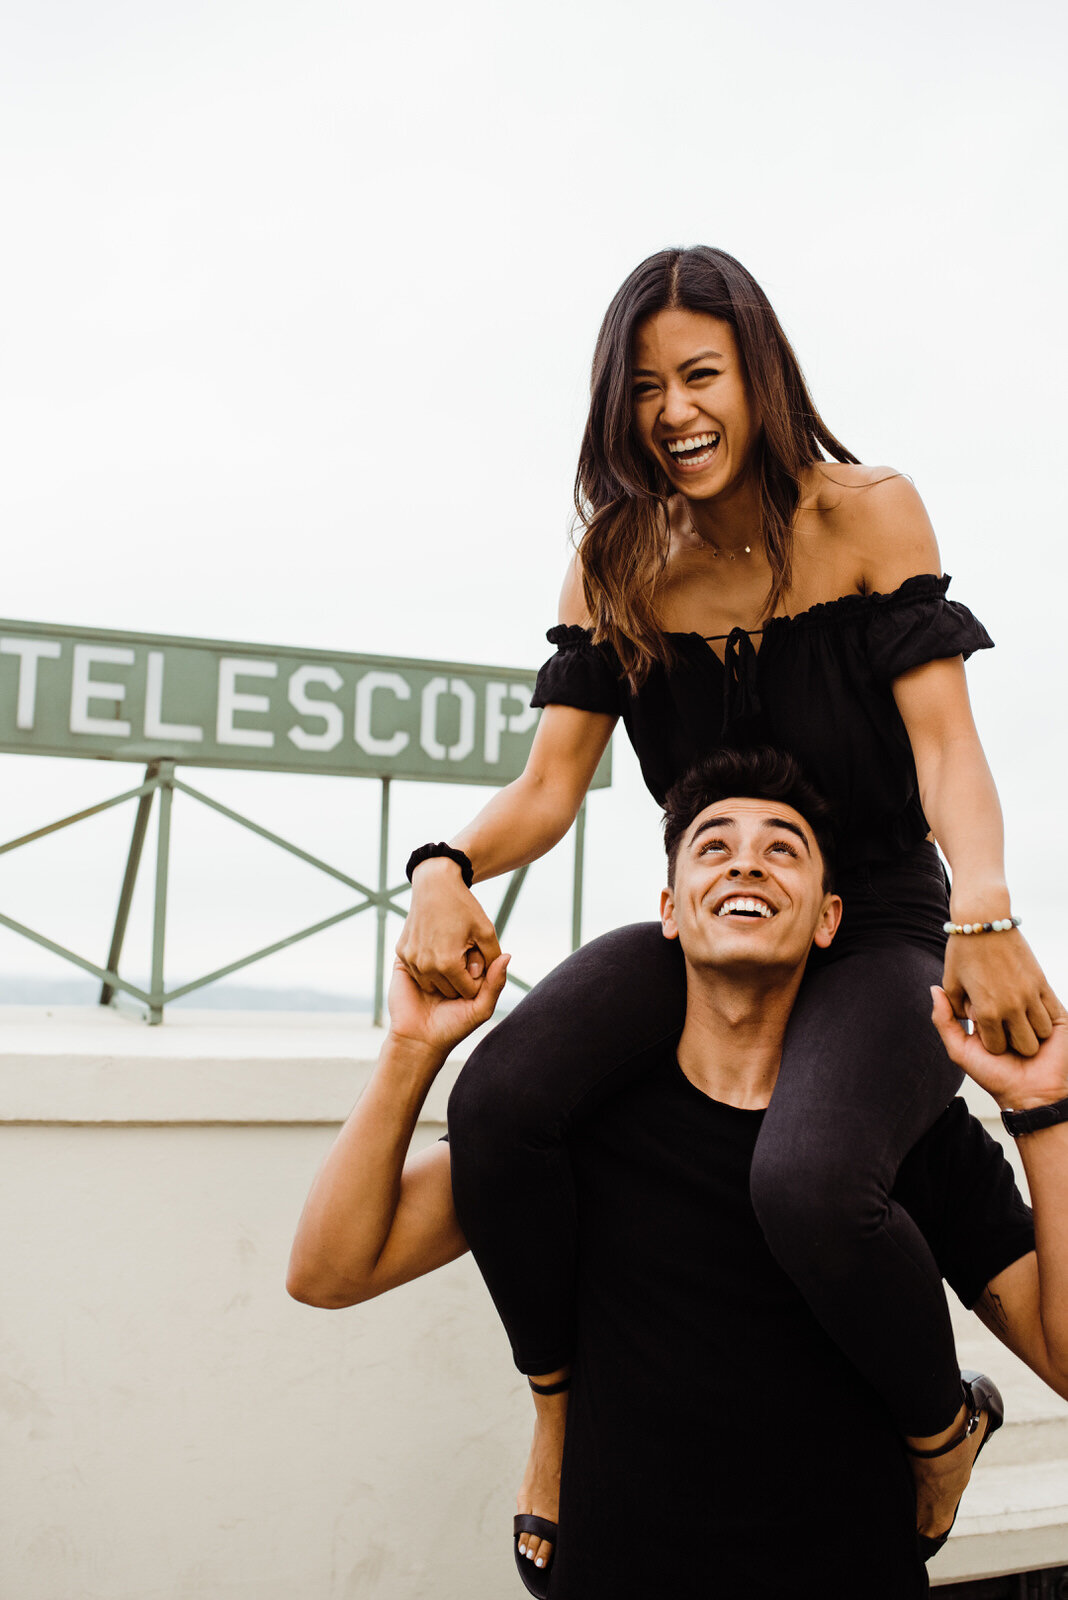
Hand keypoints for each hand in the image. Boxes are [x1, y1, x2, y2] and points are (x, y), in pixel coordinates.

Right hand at [386, 952, 509, 1059]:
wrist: (417, 1040)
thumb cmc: (452, 1027)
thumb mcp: (480, 1008)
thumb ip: (495, 983)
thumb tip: (507, 955)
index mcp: (464, 972)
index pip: (477, 951)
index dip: (480, 958)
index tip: (476, 973)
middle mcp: (445, 964)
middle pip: (457, 944)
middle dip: (462, 956)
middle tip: (459, 974)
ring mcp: (424, 962)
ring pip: (436, 945)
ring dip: (441, 958)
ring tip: (440, 985)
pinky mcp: (405, 963)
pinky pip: (415, 951)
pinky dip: (423, 959)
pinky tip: (427, 977)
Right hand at [395, 858, 502, 1000]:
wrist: (434, 884)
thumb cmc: (463, 907)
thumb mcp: (486, 932)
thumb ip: (493, 960)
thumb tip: (486, 978)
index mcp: (448, 964)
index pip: (469, 991)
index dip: (477, 977)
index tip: (477, 958)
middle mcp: (426, 966)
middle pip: (450, 990)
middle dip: (460, 976)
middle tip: (463, 951)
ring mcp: (411, 960)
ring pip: (433, 984)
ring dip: (443, 974)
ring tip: (450, 950)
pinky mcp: (401, 953)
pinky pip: (419, 972)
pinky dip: (429, 965)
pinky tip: (436, 946)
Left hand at [931, 984, 1067, 1109]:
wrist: (1030, 1095)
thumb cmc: (995, 1075)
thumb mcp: (960, 1049)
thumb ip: (944, 1020)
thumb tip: (935, 988)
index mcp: (992, 1012)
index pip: (979, 990)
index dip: (974, 1004)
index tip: (974, 1019)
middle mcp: (1014, 1009)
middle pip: (1001, 990)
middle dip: (994, 1008)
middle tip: (995, 1029)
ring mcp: (1036, 1010)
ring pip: (1023, 996)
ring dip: (1018, 1015)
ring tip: (1016, 1036)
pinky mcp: (1057, 1017)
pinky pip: (1046, 1003)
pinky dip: (1036, 1017)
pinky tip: (1032, 1035)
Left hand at [942, 929, 1055, 1056]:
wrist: (984, 919)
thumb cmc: (962, 951)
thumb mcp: (949, 982)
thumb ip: (950, 1010)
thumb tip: (966, 1022)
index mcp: (986, 1011)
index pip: (996, 1046)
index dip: (991, 1040)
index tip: (985, 1026)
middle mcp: (1011, 1007)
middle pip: (1025, 1045)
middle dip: (1014, 1040)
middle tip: (1005, 1023)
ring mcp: (1030, 994)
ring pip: (1042, 1031)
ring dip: (1032, 1028)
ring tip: (1019, 1017)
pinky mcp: (1042, 981)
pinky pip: (1051, 1012)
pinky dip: (1044, 1015)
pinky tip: (1030, 1007)